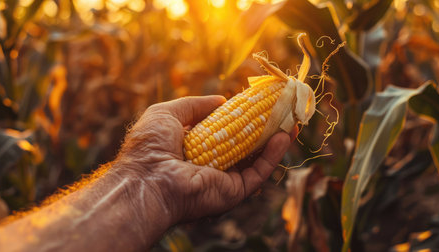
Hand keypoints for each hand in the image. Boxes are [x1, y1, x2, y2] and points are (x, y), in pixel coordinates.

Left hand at [116, 96, 295, 224]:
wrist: (146, 180)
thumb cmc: (150, 145)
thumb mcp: (167, 113)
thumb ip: (194, 105)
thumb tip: (221, 100)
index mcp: (195, 147)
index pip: (224, 130)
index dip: (241, 116)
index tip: (258, 102)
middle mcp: (211, 163)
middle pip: (244, 144)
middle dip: (264, 128)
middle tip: (282, 111)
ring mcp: (223, 179)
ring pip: (256, 158)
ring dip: (275, 140)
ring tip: (292, 121)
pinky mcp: (233, 192)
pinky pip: (258, 173)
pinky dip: (273, 156)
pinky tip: (284, 136)